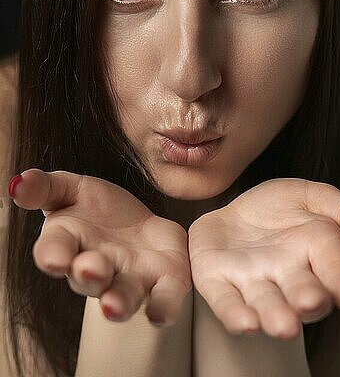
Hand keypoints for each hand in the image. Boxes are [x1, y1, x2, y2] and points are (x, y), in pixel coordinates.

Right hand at [10, 169, 191, 325]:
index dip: (53, 255)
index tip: (55, 259)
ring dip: (118, 303)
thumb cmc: (98, 210)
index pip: (54, 251)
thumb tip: (17, 184)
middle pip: (88, 278)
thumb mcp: (71, 189)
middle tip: (91, 269)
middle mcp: (97, 268)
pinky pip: (163, 299)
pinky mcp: (163, 281)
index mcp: (70, 243)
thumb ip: (45, 188)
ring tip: (114, 307)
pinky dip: (163, 308)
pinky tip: (161, 315)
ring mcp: (130, 278)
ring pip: (123, 296)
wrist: (139, 227)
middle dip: (89, 275)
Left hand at [188, 177, 339, 338]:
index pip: (336, 267)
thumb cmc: (276, 209)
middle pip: (302, 291)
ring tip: (283, 325)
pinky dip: (235, 313)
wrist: (232, 211)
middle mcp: (287, 274)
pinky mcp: (218, 282)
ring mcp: (252, 281)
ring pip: (267, 303)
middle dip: (308, 299)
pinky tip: (245, 322)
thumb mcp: (311, 196)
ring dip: (274, 315)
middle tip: (312, 302)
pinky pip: (227, 301)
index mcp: (315, 250)